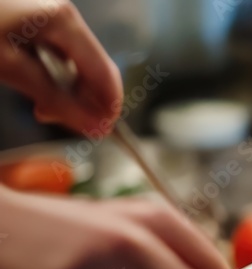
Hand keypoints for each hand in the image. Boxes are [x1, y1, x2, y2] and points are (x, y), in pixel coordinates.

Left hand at [0, 0, 121, 135]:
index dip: (107, 108)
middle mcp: (62, 14)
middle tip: (61, 124)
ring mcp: (48, 14)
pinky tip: (35, 87)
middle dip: (85, 101)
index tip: (98, 135)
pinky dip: (51, 76)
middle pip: (94, 67)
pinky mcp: (33, 18)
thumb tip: (93, 126)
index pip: (104, 73)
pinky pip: (56, 53)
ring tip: (43, 109)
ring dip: (67, 91)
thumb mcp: (7, 66)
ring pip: (76, 63)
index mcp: (62, 21)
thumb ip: (55, 98)